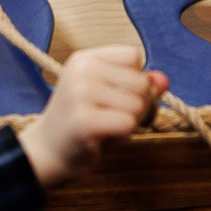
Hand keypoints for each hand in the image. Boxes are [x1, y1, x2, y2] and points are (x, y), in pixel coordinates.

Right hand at [18, 46, 165, 189]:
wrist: (45, 153)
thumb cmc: (81, 123)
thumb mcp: (108, 96)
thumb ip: (137, 85)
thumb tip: (164, 80)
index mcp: (84, 59)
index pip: (133, 56)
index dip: (135, 79)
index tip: (118, 96)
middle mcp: (81, 71)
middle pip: (140, 82)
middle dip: (138, 106)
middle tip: (114, 119)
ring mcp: (81, 94)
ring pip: (137, 105)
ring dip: (130, 123)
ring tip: (106, 128)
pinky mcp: (84, 120)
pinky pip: (128, 124)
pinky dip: (123, 136)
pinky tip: (102, 139)